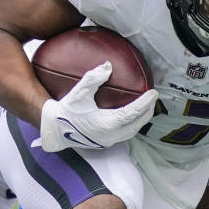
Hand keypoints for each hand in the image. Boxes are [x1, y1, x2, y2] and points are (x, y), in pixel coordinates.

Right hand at [36, 61, 158, 152]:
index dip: (145, 103)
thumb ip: (93, 78)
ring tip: (146, 108)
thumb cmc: (66, 111)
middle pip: (136, 124)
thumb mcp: (79, 93)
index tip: (154, 93)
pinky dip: (131, 124)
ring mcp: (107, 141)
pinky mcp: (104, 142)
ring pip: (131, 131)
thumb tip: (108, 66)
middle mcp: (110, 135)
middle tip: (153, 99)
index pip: (132, 113)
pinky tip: (131, 117)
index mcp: (107, 124)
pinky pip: (123, 134)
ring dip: (140, 120)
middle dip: (147, 112)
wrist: (54, 129)